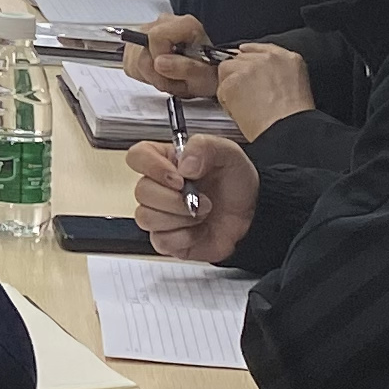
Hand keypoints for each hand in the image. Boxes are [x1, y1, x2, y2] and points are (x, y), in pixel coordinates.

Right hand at [127, 15, 218, 94]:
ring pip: (135, 58)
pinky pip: (132, 62)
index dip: (160, 58)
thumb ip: (186, 68)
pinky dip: (145, 74)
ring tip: (171, 80)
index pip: (156, 37)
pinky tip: (162, 76)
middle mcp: (164, 22)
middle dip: (156, 73)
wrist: (209, 72)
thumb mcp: (206, 77)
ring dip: (152, 76)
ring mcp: (149, 30)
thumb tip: (159, 63)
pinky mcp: (139, 42)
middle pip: (142, 48)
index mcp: (184, 25)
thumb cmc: (210, 71)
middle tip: (175, 82)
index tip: (172, 71)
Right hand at [128, 135, 254, 263]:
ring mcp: (159, 214)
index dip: (151, 166)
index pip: (137, 157)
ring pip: (146, 217)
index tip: (177, 176)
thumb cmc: (236, 184)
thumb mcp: (228, 153)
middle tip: (202, 198)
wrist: (252, 216)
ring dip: (180, 218)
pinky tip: (198, 230)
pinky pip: (161, 240)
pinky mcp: (166, 239)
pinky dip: (184, 237)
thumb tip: (183, 164)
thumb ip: (204, 147)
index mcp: (166, 161)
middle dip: (175, 198)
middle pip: (141, 191)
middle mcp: (158, 187)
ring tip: (202, 213)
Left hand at [215, 43, 316, 138]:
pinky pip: (221, 88)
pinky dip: (226, 102)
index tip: (245, 70)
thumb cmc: (294, 119)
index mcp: (288, 58)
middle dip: (238, 74)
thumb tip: (258, 76)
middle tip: (246, 96)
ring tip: (244, 105)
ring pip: (226, 69)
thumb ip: (277, 73)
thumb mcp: (297, 86)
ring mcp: (248, 67)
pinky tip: (241, 112)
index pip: (259, 48)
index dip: (248, 60)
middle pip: (240, 57)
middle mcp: (267, 58)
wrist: (288, 131)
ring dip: (230, 86)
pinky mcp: (233, 80)